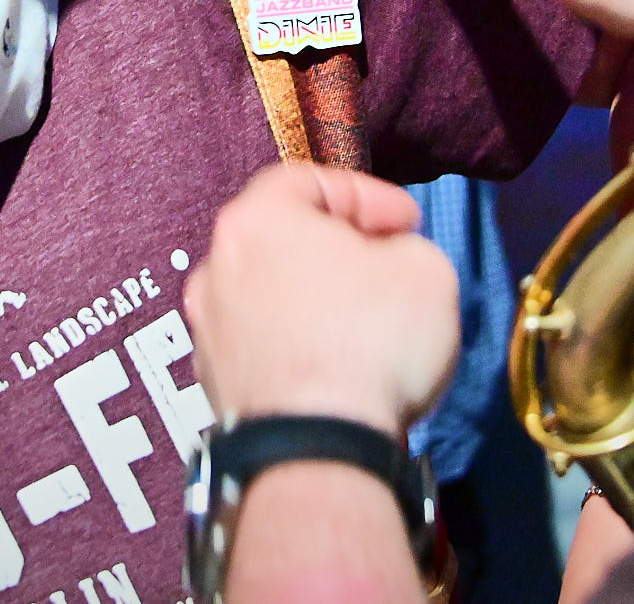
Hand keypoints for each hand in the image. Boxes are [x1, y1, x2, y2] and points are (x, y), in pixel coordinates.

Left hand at [186, 166, 457, 436]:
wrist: (318, 452)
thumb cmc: (370, 342)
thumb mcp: (426, 269)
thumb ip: (405, 247)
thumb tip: (387, 263)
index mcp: (256, 220)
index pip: (311, 181)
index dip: (368, 196)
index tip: (408, 223)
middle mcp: (216, 267)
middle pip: (283, 239)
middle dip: (338, 248)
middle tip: (387, 265)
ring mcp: (207, 330)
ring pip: (270, 295)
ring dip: (314, 300)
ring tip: (364, 325)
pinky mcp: (213, 386)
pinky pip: (264, 347)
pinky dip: (296, 347)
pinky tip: (335, 371)